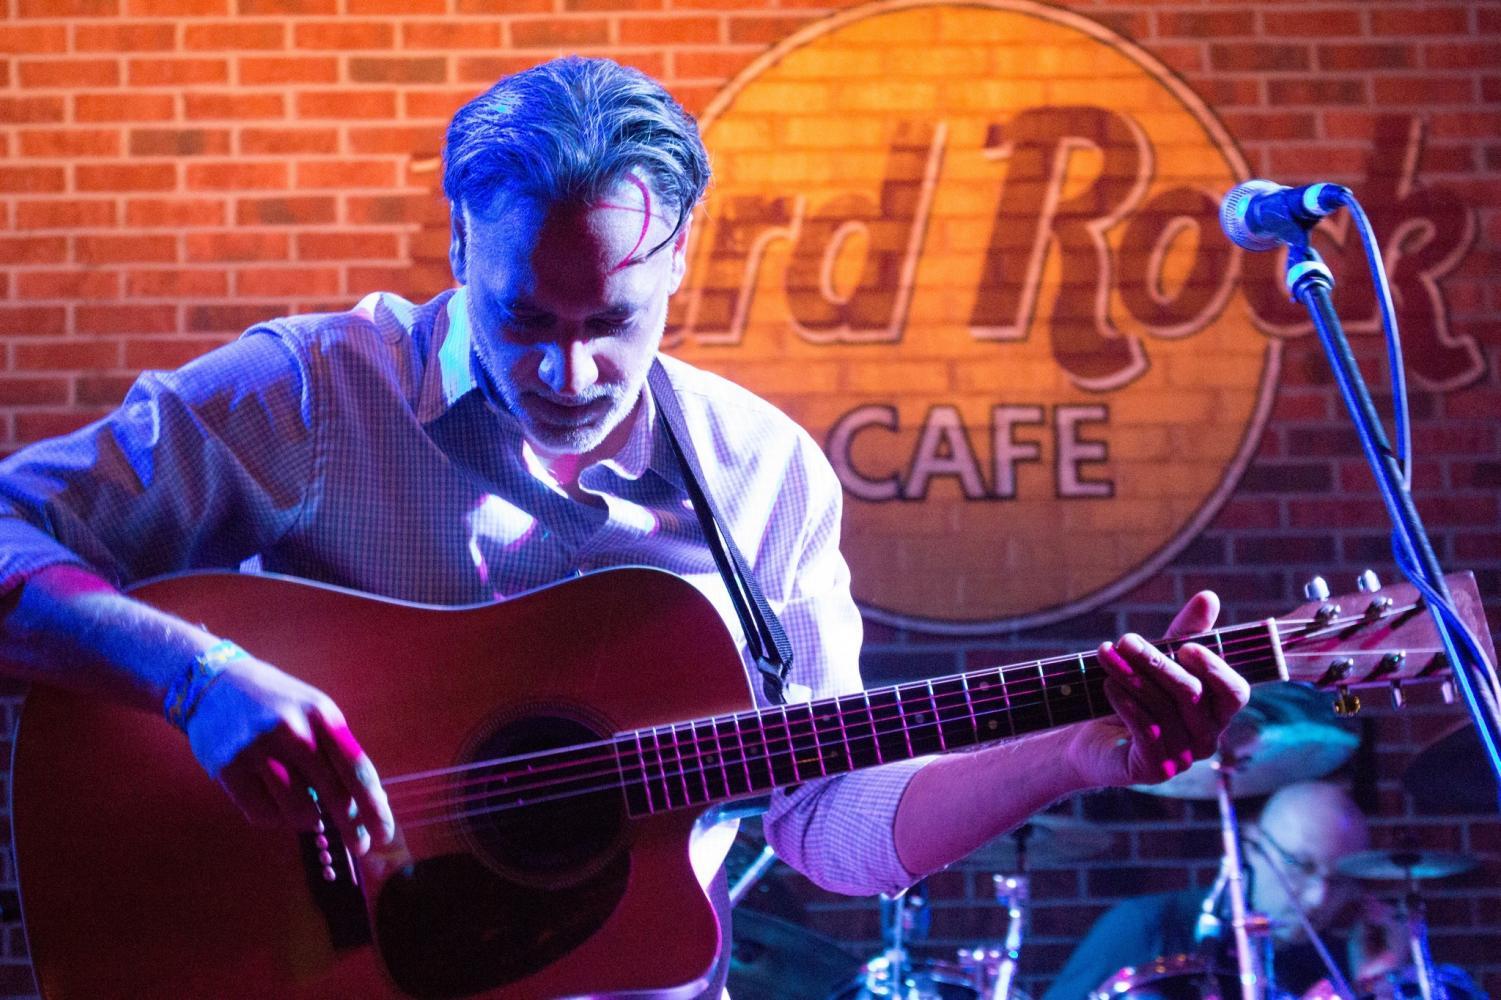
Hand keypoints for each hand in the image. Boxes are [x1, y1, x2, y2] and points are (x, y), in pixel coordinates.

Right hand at [184, 654, 394, 854]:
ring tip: (309, 813)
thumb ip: (337, 751)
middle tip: (359, 844)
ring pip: (298, 811)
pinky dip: (276, 819)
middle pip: (332, 795)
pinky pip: (262, 814)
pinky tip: (277, 805)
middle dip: (350, 826)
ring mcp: (258, 750)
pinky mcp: (228, 768)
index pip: (356, 769)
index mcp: (322, 716)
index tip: (383, 833)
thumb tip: (366, 802)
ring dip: (309, 820)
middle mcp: (292, 731)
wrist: (216, 685)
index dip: (373, 807)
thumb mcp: (315, 713)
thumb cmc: (279, 704)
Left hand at [1064, 591, 1249, 787]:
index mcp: (1217, 712)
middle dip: (1157, 662)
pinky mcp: (1156, 770)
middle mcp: (1207, 738)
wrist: (1091, 740)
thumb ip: (1185, 634)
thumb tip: (1208, 597)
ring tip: (1106, 656)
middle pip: (1191, 694)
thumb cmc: (1133, 696)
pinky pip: (1146, 730)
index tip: (1187, 646)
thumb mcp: (1158, 662)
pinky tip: (1109, 686)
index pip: (1234, 692)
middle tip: (1126, 640)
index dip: (1215, 669)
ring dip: (1132, 677)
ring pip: (1164, 709)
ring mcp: (1184, 758)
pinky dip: (1126, 703)